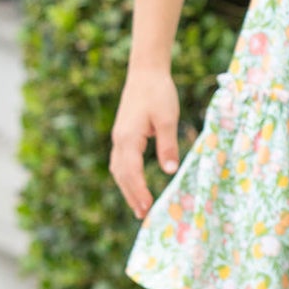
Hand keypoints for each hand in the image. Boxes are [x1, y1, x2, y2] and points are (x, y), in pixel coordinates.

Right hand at [110, 67, 181, 218]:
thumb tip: (170, 171)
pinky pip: (120, 161)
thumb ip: (168, 146)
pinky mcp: (123, 134)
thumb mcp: (168, 119)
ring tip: (138, 206)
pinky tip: (134, 184)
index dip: (139, 191)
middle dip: (132, 195)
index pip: (131, 172)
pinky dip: (126, 176)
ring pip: (118, 169)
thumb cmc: (159, 93)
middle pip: (122, 174)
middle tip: (143, 215)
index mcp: (129, 138)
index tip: (148, 208)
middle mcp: (119, 140)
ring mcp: (119, 137)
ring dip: (128, 188)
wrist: (146, 72)